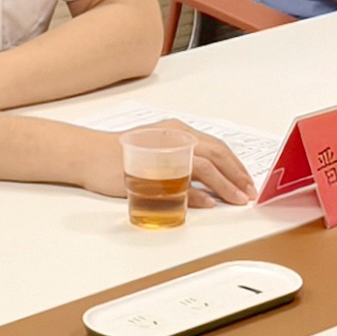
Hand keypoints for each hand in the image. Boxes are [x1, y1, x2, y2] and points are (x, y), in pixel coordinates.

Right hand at [73, 119, 255, 206]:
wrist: (87, 154)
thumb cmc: (119, 155)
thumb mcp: (156, 153)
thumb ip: (180, 163)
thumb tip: (205, 183)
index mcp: (177, 131)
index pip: (216, 147)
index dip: (235, 165)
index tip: (247, 181)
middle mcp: (174, 137)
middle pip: (216, 155)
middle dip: (237, 176)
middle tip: (249, 193)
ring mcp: (163, 153)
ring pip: (204, 167)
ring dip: (224, 186)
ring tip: (237, 200)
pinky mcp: (150, 171)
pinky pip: (180, 182)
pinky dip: (197, 194)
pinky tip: (208, 203)